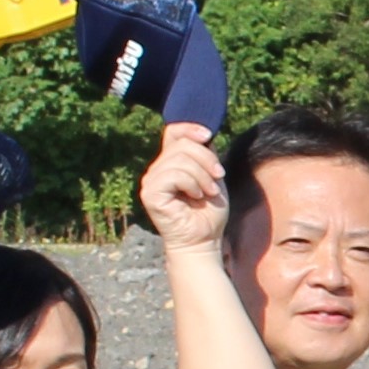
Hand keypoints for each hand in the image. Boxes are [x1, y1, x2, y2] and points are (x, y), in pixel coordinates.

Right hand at [140, 122, 229, 255]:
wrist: (204, 240)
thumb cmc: (209, 212)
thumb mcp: (212, 175)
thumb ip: (206, 153)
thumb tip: (204, 132)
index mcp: (170, 163)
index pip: (173, 132)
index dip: (190, 128)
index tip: (208, 135)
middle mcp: (157, 170)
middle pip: (182, 144)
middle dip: (206, 159)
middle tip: (217, 177)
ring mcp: (151, 181)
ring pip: (180, 159)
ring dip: (202, 175)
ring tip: (209, 191)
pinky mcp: (150, 194)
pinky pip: (174, 175)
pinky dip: (192, 184)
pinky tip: (197, 197)